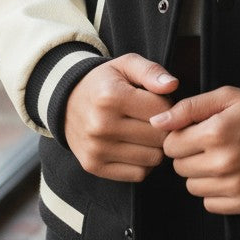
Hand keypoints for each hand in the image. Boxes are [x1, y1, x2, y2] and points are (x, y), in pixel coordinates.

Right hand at [64, 53, 178, 181]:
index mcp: (111, 97)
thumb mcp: (126, 65)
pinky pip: (138, 174)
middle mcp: (101, 125)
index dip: (169, 105)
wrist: (67, 101)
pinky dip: (144, 163)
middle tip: (155, 118)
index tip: (160, 101)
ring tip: (146, 132)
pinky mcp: (94, 166)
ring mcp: (96, 149)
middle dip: (165, 127)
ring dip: (156, 147)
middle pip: (159, 137)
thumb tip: (172, 85)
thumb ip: (151, 71)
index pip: (162, 110)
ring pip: (152, 158)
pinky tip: (137, 147)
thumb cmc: (104, 82)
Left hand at [152, 87, 239, 213]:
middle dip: (189, 153)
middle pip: (179, 167)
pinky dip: (215, 190)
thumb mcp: (226, 96)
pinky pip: (210, 204)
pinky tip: (230, 173)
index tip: (194, 131)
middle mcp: (224, 162)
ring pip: (192, 187)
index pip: (171, 145)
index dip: (180, 135)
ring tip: (221, 156)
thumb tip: (157, 121)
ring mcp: (236, 185)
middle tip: (210, 142)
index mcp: (216, 133)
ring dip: (201, 173)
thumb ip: (188, 107)